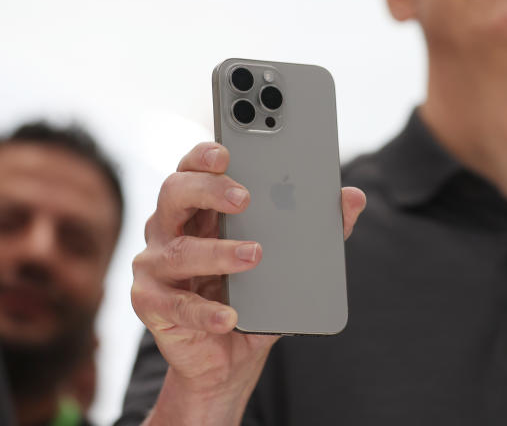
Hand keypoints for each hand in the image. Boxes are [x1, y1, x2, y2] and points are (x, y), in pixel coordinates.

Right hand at [131, 142, 365, 423]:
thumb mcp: (291, 258)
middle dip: (208, 189)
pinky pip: (177, 305)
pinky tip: (231, 315)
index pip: (193, 167)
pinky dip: (206, 311)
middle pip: (174, 192)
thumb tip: (353, 197)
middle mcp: (169, 228)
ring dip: (217, 251)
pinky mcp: (152, 305)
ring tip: (254, 255)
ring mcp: (155, 266)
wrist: (229, 356)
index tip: (227, 151)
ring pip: (177, 250)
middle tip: (245, 198)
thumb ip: (321, 227)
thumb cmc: (256, 293)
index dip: (205, 155)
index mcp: (199, 207)